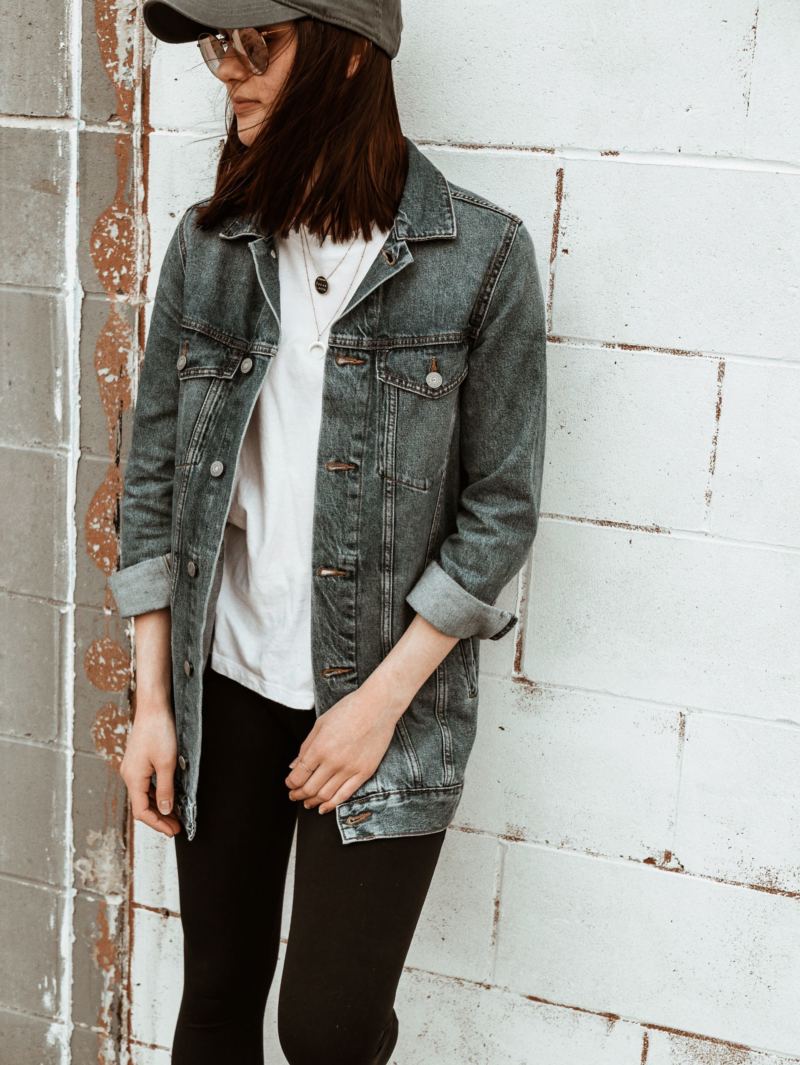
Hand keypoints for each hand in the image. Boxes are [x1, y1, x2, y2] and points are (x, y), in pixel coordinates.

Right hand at [120, 693, 182, 836]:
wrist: (153, 707)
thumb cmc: (159, 731)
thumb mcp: (167, 763)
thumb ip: (165, 789)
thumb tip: (164, 810)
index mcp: (133, 778)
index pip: (142, 811)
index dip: (157, 824)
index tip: (172, 831)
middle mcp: (129, 775)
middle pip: (142, 805)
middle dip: (159, 818)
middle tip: (176, 827)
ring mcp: (133, 768)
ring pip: (144, 795)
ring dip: (158, 807)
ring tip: (174, 816)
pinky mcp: (139, 761)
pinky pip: (146, 784)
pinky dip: (156, 794)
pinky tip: (168, 797)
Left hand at [284, 687, 404, 813]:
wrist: (378, 706)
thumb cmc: (349, 709)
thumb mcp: (321, 723)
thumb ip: (306, 746)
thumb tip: (294, 766)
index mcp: (320, 747)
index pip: (299, 775)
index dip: (291, 783)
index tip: (289, 784)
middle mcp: (333, 761)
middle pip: (310, 788)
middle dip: (298, 794)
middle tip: (294, 795)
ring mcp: (350, 769)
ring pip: (326, 795)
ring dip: (313, 801)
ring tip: (307, 803)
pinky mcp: (364, 772)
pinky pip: (346, 795)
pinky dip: (332, 805)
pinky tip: (324, 808)